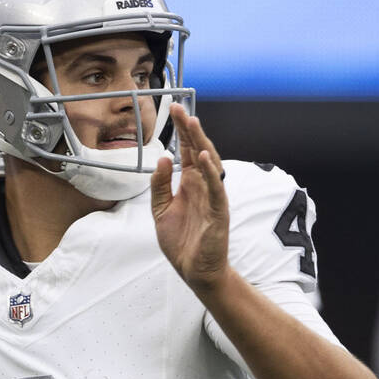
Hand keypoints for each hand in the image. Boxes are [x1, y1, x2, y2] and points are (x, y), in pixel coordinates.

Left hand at [149, 103, 228, 293]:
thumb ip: (159, 186)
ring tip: (192, 124)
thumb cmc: (181, 241)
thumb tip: (162, 159)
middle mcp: (203, 185)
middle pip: (198, 150)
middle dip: (189, 129)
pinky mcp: (218, 212)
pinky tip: (203, 158)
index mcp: (190, 183)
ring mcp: (212, 197)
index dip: (181, 130)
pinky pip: (216, 189)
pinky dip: (211, 173)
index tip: (174, 109)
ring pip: (210, 164)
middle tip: (179, 108)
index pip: (186, 150)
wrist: (193, 270)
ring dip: (201, 143)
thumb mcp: (161, 210)